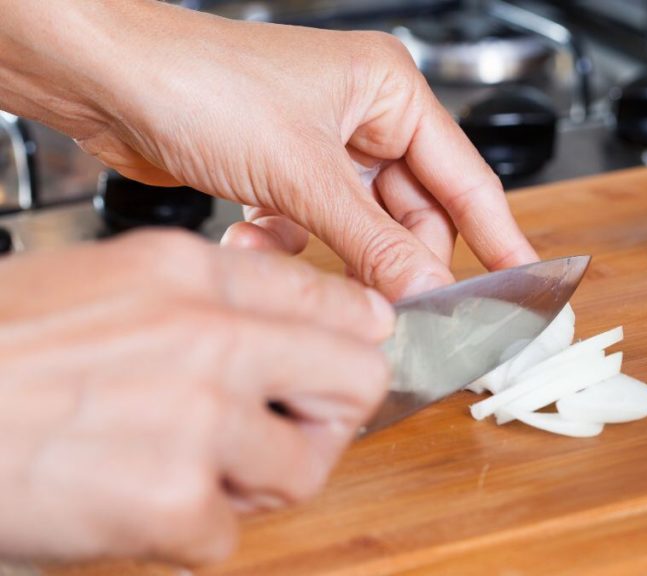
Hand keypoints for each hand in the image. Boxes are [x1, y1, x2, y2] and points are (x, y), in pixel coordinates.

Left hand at [0, 0, 537, 299]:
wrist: (108, 79)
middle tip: (409, 316)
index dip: (499, 238)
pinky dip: (290, 249)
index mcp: (389, 92)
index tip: (525, 285)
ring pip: (361, 229)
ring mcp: (322, 147)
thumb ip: (373, 241)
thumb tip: (427, 291)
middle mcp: (363, 117)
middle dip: (401, 264)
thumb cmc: (201, 83)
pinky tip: (256, 245)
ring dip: (336, 260)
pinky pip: (312, 229)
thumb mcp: (302, 173)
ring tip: (320, 284)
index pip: (465, 179)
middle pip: (413, 213)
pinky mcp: (283, 172)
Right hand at [0, 231, 392, 564]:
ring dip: (251, 485)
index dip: (351, 343)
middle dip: (326, 417)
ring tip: (184, 476)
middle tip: (279, 435)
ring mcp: (193, 416)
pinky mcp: (167, 499)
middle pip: (355, 378)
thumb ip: (205, 304)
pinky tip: (129, 508)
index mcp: (186, 272)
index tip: (343, 367)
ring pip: (303, 467)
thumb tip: (294, 330)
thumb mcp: (102, 288)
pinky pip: (226, 536)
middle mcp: (205, 334)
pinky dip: (183, 537)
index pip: (336, 300)